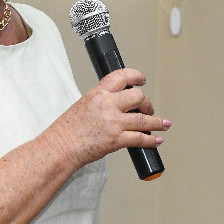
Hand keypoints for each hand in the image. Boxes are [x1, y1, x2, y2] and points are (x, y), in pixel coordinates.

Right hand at [48, 68, 169, 169]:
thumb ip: (102, 102)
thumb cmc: (67, 130)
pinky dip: (151, 140)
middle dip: (147, 103)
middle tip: (149, 108)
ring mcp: (113, 123)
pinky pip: (140, 139)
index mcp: (98, 93)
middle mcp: (108, 105)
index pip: (122, 76)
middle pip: (138, 97)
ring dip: (157, 122)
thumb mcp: (83, 105)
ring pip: (144, 119)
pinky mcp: (116, 140)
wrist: (60, 147)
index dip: (136, 76)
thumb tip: (118, 106)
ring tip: (164, 123)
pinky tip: (157, 140)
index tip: (141, 80)